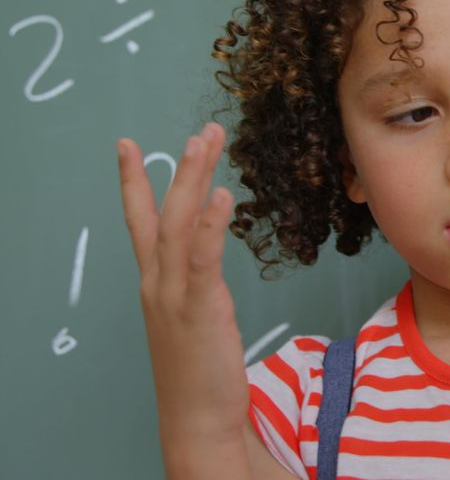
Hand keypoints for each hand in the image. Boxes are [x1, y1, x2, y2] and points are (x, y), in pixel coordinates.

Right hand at [116, 123, 249, 440]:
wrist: (196, 417)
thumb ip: (195, 283)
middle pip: (164, 212)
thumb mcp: (192, 316)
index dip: (135, 182)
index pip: (141, 222)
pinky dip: (211, 225)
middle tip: (203, 129)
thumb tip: (207, 255)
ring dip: (193, 181)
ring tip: (207, 141)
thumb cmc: (199, 369)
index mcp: (155, 281)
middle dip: (182, 167)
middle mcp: (158, 282)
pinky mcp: (199, 309)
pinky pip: (203, 259)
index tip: (129, 144)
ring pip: (179, 226)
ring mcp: (174, 294)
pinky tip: (223, 196)